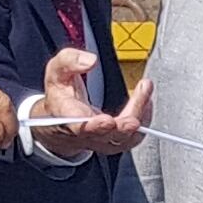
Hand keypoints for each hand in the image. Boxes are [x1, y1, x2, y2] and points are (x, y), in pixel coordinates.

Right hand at [30, 45, 152, 159]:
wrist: (60, 122)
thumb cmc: (61, 94)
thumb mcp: (56, 71)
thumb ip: (69, 61)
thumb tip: (91, 61)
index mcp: (67, 117)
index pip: (79, 127)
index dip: (94, 126)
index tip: (107, 121)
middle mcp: (84, 134)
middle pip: (107, 135)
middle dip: (123, 125)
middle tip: (137, 112)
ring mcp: (101, 141)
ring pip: (124, 138)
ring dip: (139, 114)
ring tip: (145, 88)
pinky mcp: (115, 142)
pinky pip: (133, 137)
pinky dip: (143, 119)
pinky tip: (147, 99)